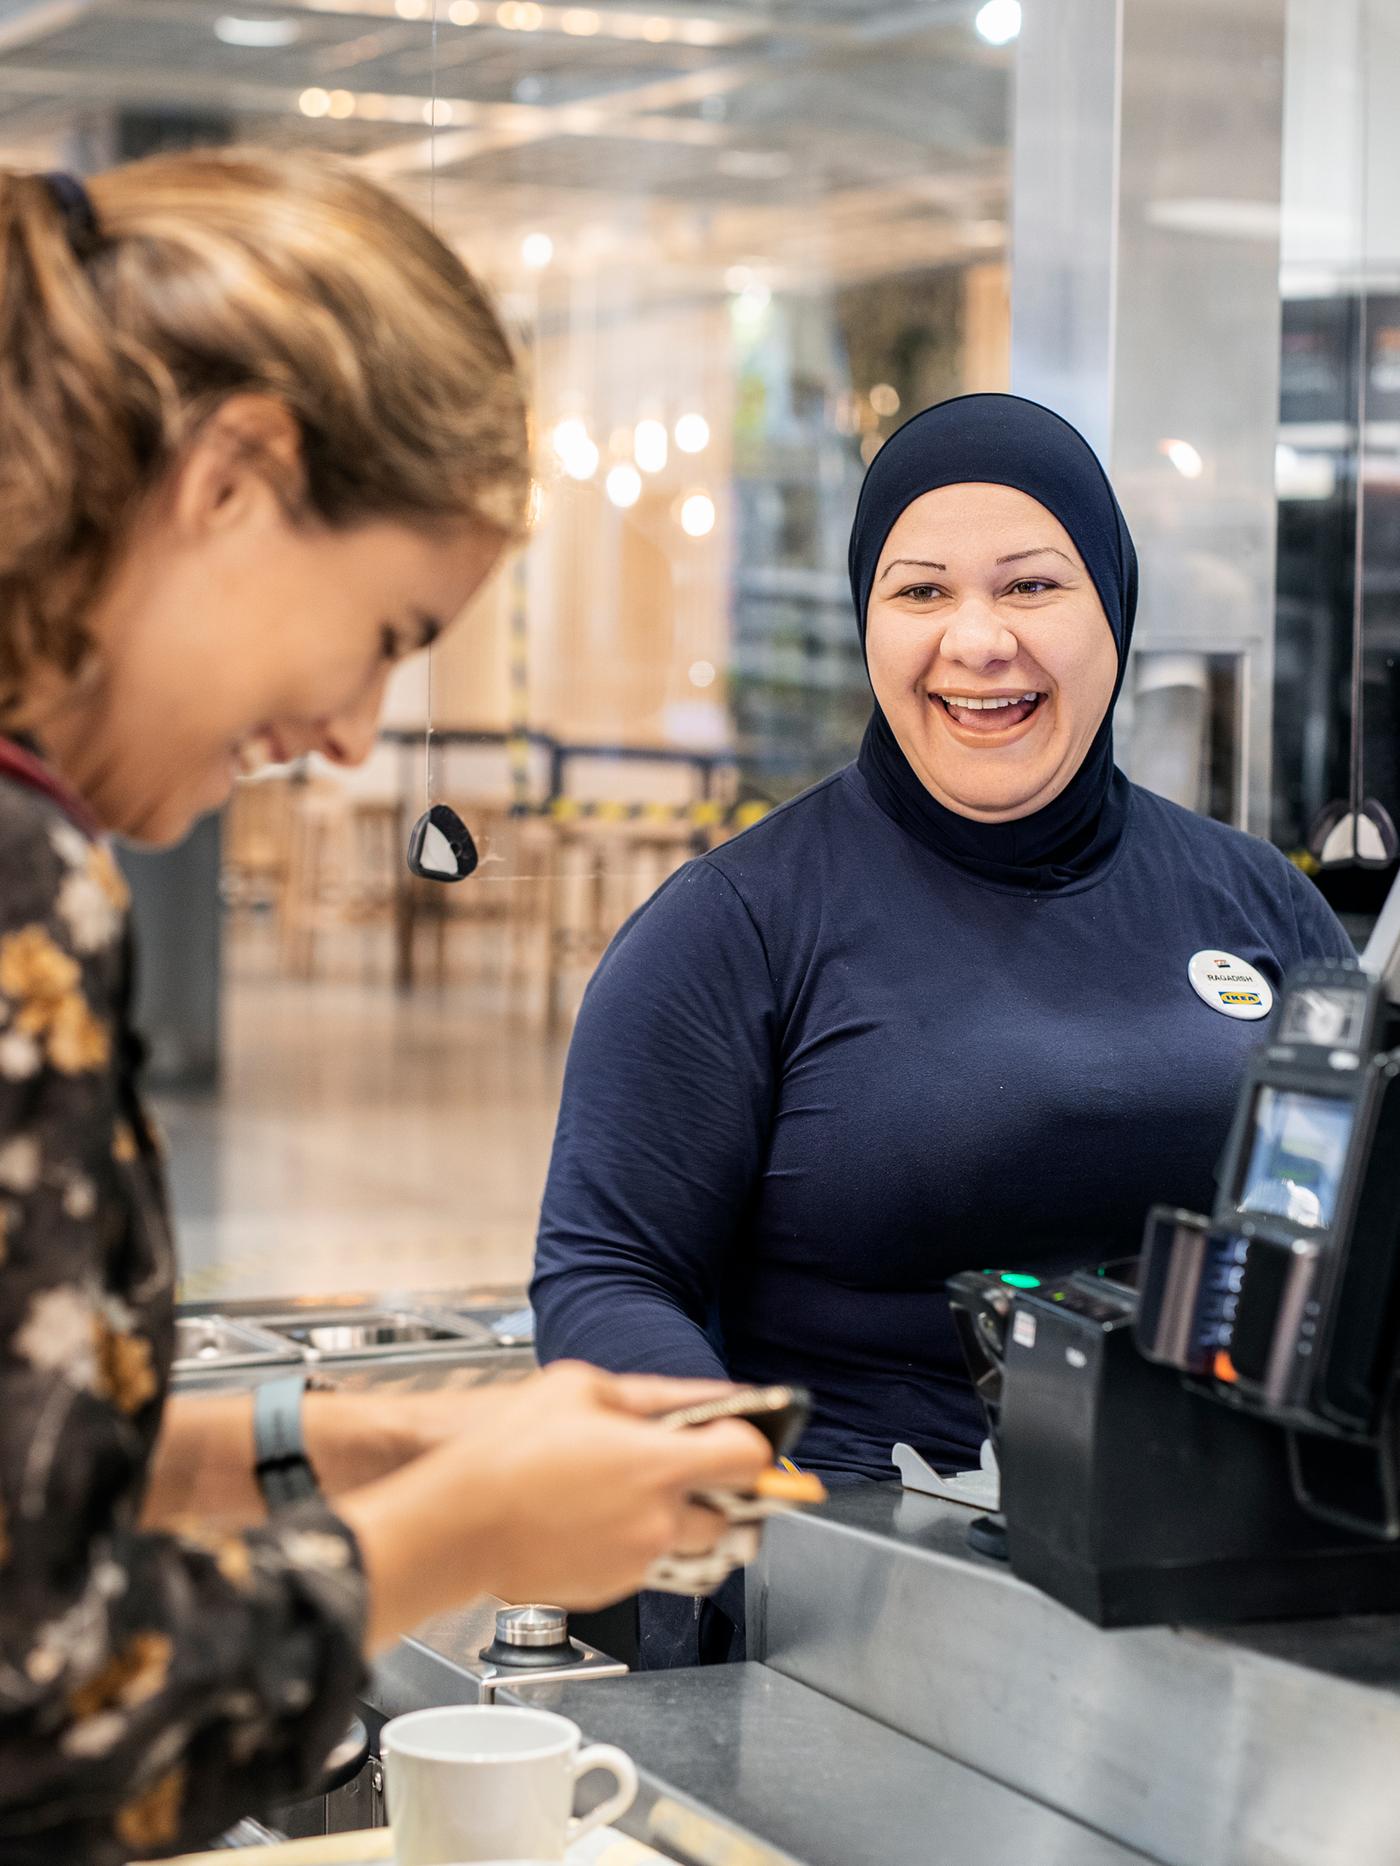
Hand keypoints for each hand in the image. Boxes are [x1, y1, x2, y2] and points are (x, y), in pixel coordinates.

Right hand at [338, 1363, 770, 1649]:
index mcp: (660, 1465)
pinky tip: (597, 1518)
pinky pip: (647, 1567)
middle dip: (716, 1493)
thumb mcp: (580, 1388)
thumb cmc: (507, 1451)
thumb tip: (699, 1398)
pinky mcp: (610, 1590)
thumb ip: (651, 1395)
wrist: (454, 1524)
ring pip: (691, 1548)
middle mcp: (658, 1521)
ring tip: (632, 1493)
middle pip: (730, 1516)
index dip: (751, 1444)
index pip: (748, 1459)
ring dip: (679, 1523)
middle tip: (683, 1467)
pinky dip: (639, 1545)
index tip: (738, 1437)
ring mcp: (636, 1561)